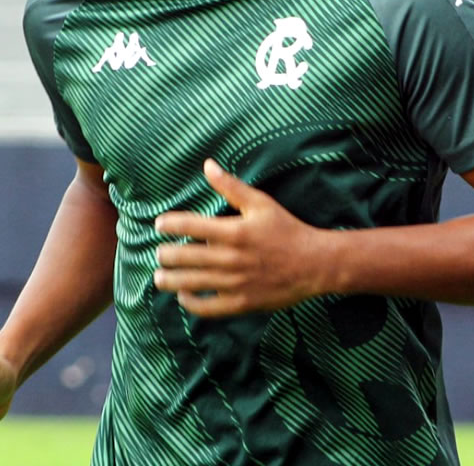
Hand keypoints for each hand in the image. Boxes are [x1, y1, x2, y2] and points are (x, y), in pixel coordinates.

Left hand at [152, 158, 327, 316]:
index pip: (190, 226)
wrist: (315, 264)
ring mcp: (235, 283)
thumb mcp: (260, 203)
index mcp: (234, 232)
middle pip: (186, 256)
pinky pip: (208, 307)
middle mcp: (231, 258)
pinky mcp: (242, 303)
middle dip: (166, 254)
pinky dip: (191, 303)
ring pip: (192, 283)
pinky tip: (183, 295)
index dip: (169, 224)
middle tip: (158, 253)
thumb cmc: (287, 230)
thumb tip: (207, 165)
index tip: (159, 225)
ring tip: (159, 276)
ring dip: (170, 280)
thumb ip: (231, 186)